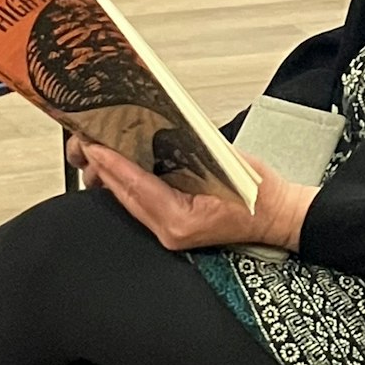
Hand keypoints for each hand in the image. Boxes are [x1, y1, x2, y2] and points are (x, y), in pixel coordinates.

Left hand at [66, 137, 315, 254]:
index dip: (112, 164)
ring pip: (128, 202)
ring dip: (111, 177)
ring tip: (96, 151)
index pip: (137, 187)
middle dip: (102, 168)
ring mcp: (169, 233)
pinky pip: (141, 205)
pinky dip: (128, 184)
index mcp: (181, 219)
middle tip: (86, 141)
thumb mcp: (227, 162)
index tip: (94, 145)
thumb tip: (157, 130)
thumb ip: (188, 150)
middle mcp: (170, 231)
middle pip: (125, 196)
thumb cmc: (261, 194)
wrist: (279, 218)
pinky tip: (119, 167)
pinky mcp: (171, 228)